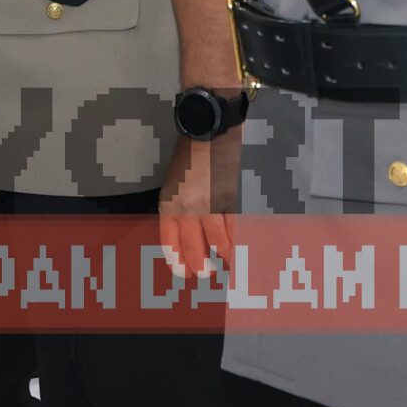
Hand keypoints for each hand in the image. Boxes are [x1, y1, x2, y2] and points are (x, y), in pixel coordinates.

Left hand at [156, 132, 238, 282]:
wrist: (207, 133)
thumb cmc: (188, 158)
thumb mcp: (173, 185)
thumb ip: (177, 211)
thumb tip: (188, 238)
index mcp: (168, 205)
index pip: (170, 242)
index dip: (178, 262)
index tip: (184, 274)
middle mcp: (186, 209)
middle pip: (194, 248)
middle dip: (200, 265)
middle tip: (205, 274)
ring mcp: (208, 205)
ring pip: (217, 242)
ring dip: (223, 255)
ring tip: (225, 262)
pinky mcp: (228, 199)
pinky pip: (233, 228)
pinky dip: (236, 241)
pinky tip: (237, 249)